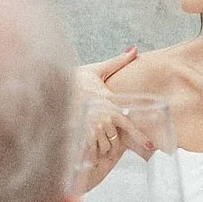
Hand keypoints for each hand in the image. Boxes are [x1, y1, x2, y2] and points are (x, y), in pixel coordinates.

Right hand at [70, 48, 143, 190]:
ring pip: (104, 147)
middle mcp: (103, 118)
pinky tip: (85, 148)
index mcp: (110, 104)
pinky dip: (89, 152)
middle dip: (111, 140)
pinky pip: (90, 151)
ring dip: (101, 147)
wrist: (52, 85)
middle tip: (102, 134)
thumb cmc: (75, 78)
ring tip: (92, 137)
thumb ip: (118, 61)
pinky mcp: (78, 135)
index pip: (130, 125)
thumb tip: (134, 49)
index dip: (141, 137)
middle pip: (115, 140)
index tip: (150, 147)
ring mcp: (90, 128)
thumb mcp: (97, 69)